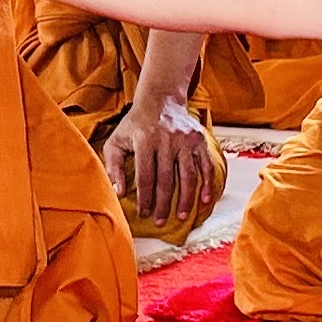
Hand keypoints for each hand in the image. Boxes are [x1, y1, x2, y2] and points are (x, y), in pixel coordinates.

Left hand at [101, 93, 224, 229]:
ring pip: (188, 176)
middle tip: (160, 222)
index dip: (145, 199)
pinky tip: (205, 200)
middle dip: (163, 205)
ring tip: (181, 216)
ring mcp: (185, 140)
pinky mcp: (199, 140)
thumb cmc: (134, 126)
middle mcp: (166, 140)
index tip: (144, 214)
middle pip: (166, 180)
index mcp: (144, 140)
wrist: (160, 100)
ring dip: (186, 199)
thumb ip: (113, 166)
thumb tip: (118, 193)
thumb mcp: (116, 141)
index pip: (145, 177)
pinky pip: (206, 165)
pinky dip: (207, 184)